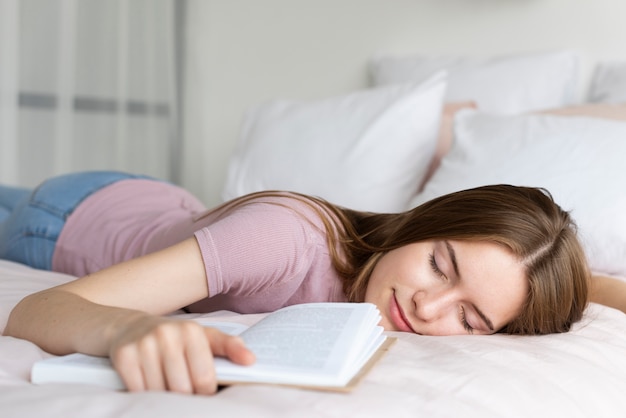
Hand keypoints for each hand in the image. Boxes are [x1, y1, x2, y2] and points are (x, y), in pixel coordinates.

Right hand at [109, 316, 254, 394]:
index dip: (205, 393)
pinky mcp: (123, 356)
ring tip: (165, 387)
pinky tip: (148, 386)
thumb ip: (229, 347)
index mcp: (193, 331)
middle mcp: (168, 335)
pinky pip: (137, 391)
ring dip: (163, 398)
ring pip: (159, 393)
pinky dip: (143, 396)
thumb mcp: (204, 336)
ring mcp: (144, 344)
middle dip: (185, 398)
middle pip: (182, 389)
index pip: (205, 379)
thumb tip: (251, 360)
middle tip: (183, 392)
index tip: (203, 393)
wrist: (130, 326)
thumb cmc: (175, 337)